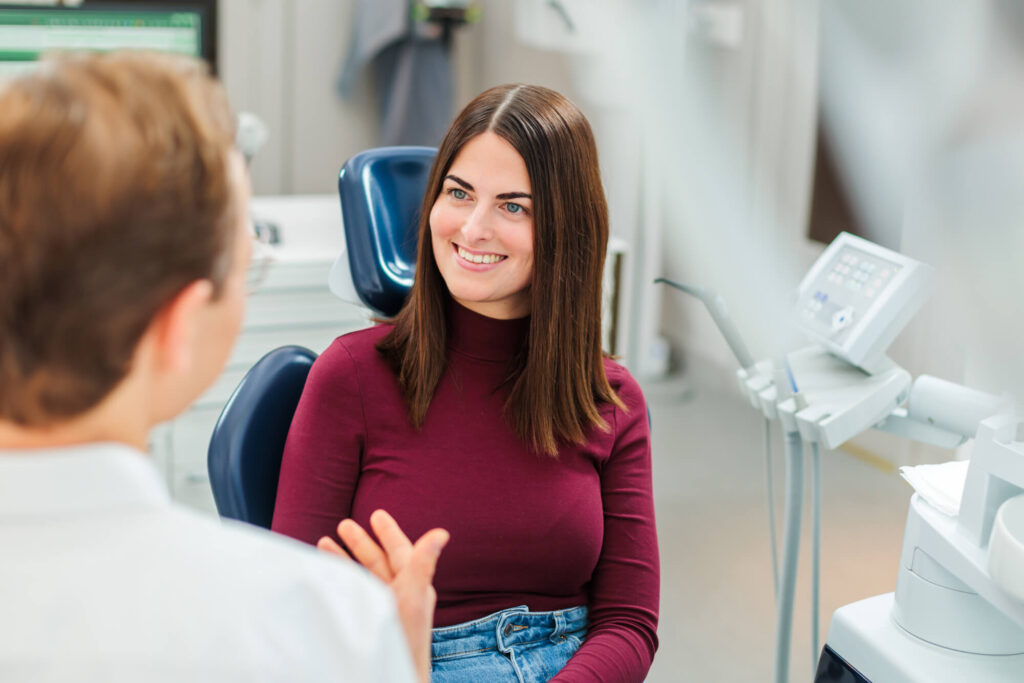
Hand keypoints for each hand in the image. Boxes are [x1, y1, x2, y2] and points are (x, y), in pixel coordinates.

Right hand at [318, 510, 448, 682]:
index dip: (388, 532)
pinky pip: (355, 595)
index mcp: (414, 586)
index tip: (376, 514)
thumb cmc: (405, 639)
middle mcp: (400, 596)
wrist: (393, 676)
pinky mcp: (369, 624)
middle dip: (361, 543)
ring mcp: (384, 610)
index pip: (401, 551)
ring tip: (323, 543)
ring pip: (364, 577)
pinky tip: (327, 576)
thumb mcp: (413, 597)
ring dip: (345, 560)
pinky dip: (341, 581)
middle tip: (343, 524)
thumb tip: (442, 533)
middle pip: (379, 562)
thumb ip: (422, 564)